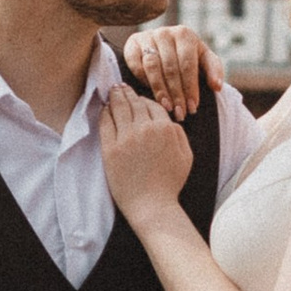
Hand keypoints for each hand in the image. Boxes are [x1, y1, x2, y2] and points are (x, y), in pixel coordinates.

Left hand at [100, 79, 193, 221]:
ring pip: (119, 108)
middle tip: (120, 86)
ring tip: (112, 92)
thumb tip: (168, 119)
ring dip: (115, 97)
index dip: (144, 99)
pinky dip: (105, 113)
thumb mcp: (186, 155)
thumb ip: (178, 133)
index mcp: (165, 128)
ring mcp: (126, 138)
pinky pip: (106, 123)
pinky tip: (104, 109)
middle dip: (127, 92)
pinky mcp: (110, 148)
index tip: (138, 97)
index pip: (152, 105)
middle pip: (134, 103)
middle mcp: (145, 129)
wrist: (152, 205)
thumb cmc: (170, 183)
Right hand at [120, 22, 225, 116]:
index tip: (192, 107)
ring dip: (160, 90)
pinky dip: (142, 80)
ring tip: (167, 107)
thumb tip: (217, 86)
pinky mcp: (132, 44)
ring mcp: (147, 36)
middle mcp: (165, 33)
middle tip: (180, 113)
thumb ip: (214, 71)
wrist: (163, 47)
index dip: (190, 87)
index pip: (188, 64)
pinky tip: (150, 94)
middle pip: (170, 67)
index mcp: (185, 34)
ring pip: (153, 67)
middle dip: (176, 93)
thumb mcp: (204, 61)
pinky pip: (136, 64)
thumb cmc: (188, 57)